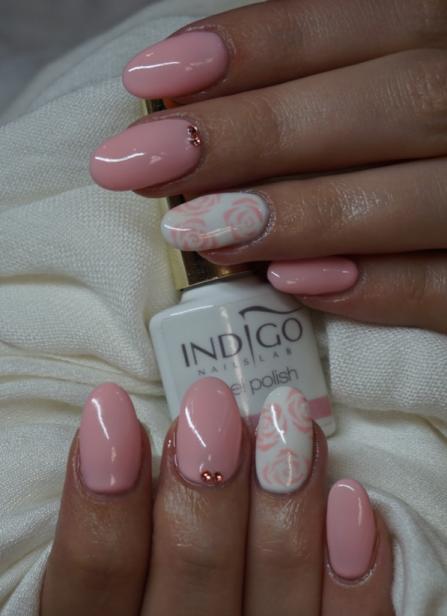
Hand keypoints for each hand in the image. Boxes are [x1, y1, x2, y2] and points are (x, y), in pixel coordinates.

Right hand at [36, 379, 396, 615]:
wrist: (249, 519)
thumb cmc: (172, 497)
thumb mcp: (133, 488)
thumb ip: (122, 484)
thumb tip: (116, 428)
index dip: (98, 523)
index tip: (113, 416)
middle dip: (199, 523)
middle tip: (213, 416)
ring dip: (282, 542)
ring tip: (289, 435)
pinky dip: (355, 590)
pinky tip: (349, 502)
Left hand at [90, 0, 446, 333]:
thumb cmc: (424, 143)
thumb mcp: (398, 80)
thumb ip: (331, 85)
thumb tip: (207, 110)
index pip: (360, 18)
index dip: (258, 44)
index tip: (153, 79)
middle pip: (389, 102)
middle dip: (260, 131)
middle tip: (147, 163)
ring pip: (426, 193)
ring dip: (307, 211)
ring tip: (201, 228)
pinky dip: (379, 288)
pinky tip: (292, 283)